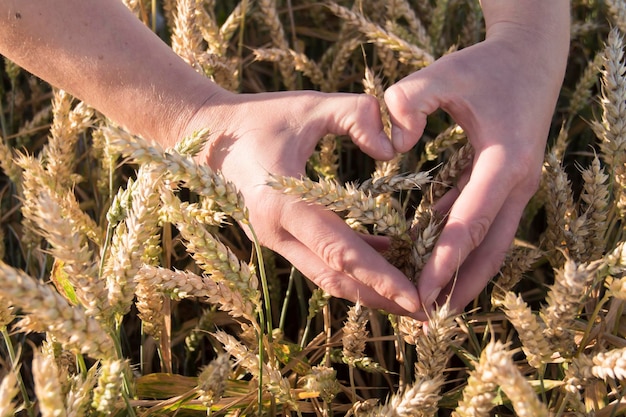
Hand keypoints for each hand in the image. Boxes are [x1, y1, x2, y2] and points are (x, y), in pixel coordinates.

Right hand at [185, 89, 421, 314]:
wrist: (211, 137)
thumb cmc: (261, 118)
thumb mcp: (311, 105)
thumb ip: (356, 115)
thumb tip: (394, 149)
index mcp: (281, 205)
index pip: (339, 251)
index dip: (379, 276)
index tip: (415, 296)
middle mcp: (276, 233)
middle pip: (336, 280)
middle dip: (382, 298)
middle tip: (427, 312)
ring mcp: (276, 240)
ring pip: (329, 277)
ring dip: (370, 290)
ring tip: (413, 297)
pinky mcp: (281, 239)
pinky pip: (322, 261)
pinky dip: (355, 266)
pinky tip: (390, 257)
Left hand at [384, 23, 567, 317]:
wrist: (531, 58)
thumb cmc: (484, 65)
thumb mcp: (442, 73)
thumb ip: (407, 103)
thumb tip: (391, 149)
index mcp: (506, 161)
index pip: (471, 222)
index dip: (443, 260)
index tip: (418, 291)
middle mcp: (517, 183)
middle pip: (489, 249)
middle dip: (459, 287)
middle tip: (427, 321)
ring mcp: (516, 187)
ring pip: (490, 243)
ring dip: (463, 274)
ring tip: (431, 305)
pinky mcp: (506, 185)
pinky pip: (482, 224)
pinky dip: (459, 247)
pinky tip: (431, 261)